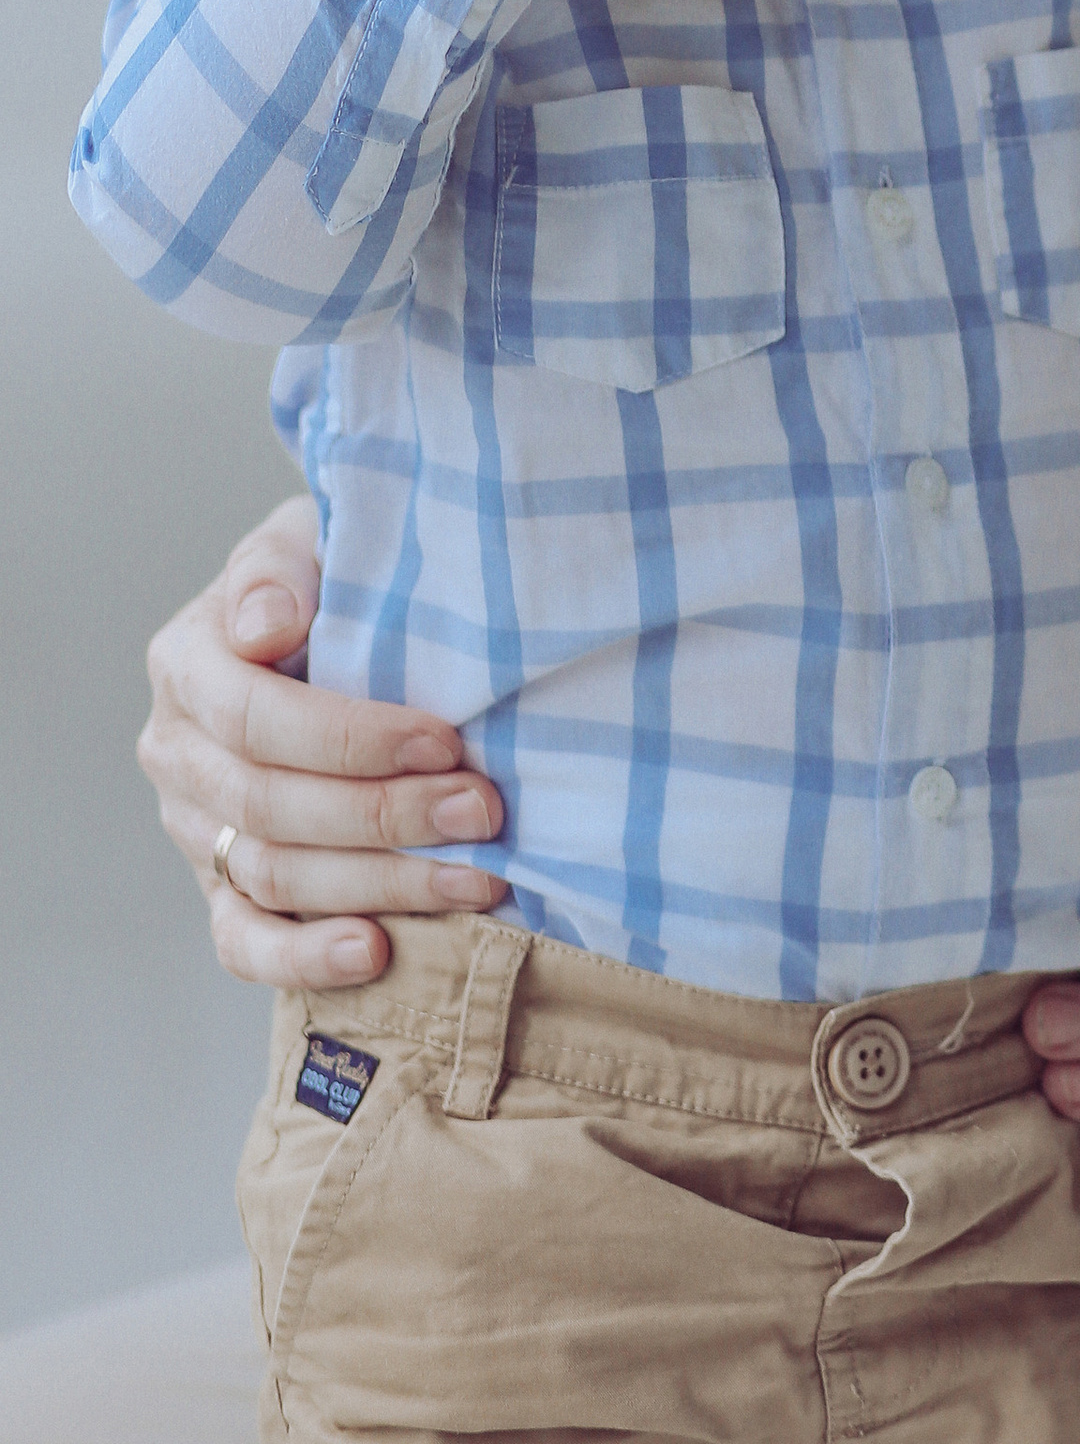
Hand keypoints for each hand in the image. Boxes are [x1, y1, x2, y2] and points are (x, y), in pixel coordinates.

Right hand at [139, 497, 508, 987]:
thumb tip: (266, 625)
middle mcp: (178, 752)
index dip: (351, 738)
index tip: (444, 741)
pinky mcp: (220, 887)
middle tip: (484, 812)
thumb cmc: (333, 574)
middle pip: (271, 805)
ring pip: (273, 877)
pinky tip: (377, 951)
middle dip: (387, 815)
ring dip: (381, 884)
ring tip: (475, 880)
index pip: (256, 717)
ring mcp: (194, 827)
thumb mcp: (308, 538)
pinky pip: (244, 943)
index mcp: (187, 663)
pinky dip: (305, 958)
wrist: (333, 619)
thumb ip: (278, 567)